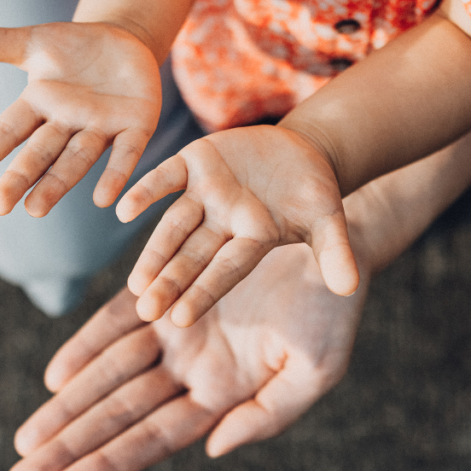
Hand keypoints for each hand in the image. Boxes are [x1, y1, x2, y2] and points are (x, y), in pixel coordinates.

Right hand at [0, 22, 161, 216]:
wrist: (125, 43)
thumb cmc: (74, 49)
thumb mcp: (34, 43)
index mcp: (39, 105)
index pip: (8, 131)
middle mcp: (66, 124)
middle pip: (39, 154)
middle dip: (20, 178)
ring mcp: (101, 128)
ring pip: (76, 160)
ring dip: (58, 185)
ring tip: (36, 209)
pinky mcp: (136, 127)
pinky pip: (125, 154)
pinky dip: (115, 175)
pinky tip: (105, 200)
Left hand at [6, 244, 366, 470]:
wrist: (329, 244)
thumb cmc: (332, 311)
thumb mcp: (315, 371)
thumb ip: (266, 415)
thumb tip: (213, 448)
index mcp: (222, 395)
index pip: (153, 439)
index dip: (107, 463)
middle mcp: (189, 368)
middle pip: (118, 414)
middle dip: (70, 445)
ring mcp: (173, 328)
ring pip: (108, 374)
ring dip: (67, 404)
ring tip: (27, 439)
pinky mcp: (165, 287)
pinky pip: (116, 320)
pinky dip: (86, 345)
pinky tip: (56, 376)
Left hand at [116, 125, 358, 326]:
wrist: (301, 151)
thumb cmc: (315, 195)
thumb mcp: (330, 222)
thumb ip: (335, 252)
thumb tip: (348, 287)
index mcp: (252, 241)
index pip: (225, 271)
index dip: (204, 292)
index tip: (179, 318)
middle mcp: (222, 224)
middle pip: (192, 257)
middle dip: (169, 282)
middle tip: (144, 310)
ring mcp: (205, 194)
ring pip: (173, 226)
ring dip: (154, 252)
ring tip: (134, 282)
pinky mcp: (194, 163)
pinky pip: (165, 179)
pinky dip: (145, 191)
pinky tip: (121, 209)